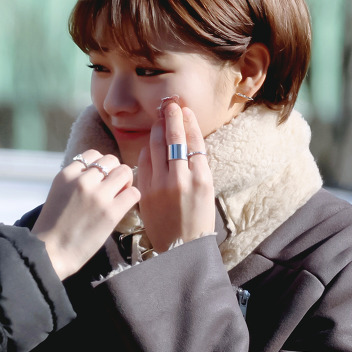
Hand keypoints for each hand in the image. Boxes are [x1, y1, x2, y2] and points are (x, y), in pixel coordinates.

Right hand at [32, 149, 139, 279]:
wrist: (51, 252)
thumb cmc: (53, 227)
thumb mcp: (58, 193)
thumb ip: (74, 180)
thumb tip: (98, 173)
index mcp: (66, 174)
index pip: (92, 154)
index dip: (100, 165)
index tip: (100, 178)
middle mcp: (82, 180)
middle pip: (111, 160)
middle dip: (115, 171)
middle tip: (114, 187)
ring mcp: (98, 195)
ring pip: (124, 171)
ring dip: (126, 181)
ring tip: (120, 194)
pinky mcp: (111, 212)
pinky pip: (133, 192)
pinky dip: (132, 197)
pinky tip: (125, 206)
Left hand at [135, 101, 214, 252]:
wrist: (181, 247)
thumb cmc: (198, 219)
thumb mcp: (207, 192)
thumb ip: (197, 167)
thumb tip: (187, 140)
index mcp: (202, 178)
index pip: (194, 141)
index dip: (188, 122)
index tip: (185, 109)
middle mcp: (182, 179)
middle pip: (174, 139)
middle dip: (171, 118)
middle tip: (169, 104)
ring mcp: (161, 185)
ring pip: (157, 147)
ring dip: (157, 129)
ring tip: (159, 117)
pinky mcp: (146, 191)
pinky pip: (144, 162)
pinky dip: (147, 149)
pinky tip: (150, 141)